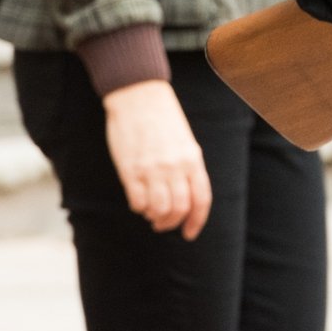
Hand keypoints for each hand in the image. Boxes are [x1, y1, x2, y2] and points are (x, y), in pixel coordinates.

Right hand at [103, 80, 212, 239]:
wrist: (138, 96)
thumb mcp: (185, 142)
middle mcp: (175, 167)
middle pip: (179, 209)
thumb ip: (187, 168)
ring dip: (155, 218)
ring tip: (150, 213)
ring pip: (158, 210)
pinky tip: (138, 201)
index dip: (196, 221)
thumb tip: (184, 199)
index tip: (189, 233)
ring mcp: (152, 169)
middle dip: (171, 223)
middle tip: (163, 224)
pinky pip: (137, 202)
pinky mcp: (130, 170)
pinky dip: (139, 207)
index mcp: (192, 159)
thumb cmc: (163, 119)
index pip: (201, 200)